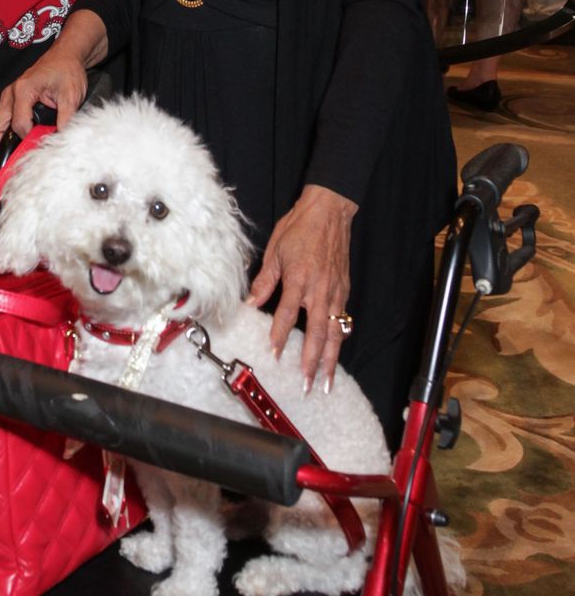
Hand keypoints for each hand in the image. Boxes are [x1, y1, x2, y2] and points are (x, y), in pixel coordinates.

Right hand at [0, 50, 88, 144]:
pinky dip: (10, 131)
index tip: (42, 143)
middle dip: (8, 145)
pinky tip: (28, 132)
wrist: (65, 56)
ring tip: (29, 140)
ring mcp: (7, 97)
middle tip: (28, 149)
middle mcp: (10, 94)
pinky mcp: (10, 100)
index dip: (30, 139)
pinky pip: (2, 121)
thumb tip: (61, 139)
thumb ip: (66, 119)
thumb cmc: (67, 71)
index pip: (18, 126)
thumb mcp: (71, 95)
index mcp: (23, 90)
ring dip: (8, 138)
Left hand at [249, 184, 357, 394]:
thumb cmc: (300, 227)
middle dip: (311, 361)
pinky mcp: (344, 289)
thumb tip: (251, 303)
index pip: (288, 315)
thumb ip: (264, 281)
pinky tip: (336, 352)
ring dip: (330, 359)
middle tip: (307, 384)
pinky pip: (343, 320)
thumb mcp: (275, 251)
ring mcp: (335, 291)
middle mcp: (320, 289)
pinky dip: (340, 339)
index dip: (279, 336)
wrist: (329, 211)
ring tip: (327, 381)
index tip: (274, 354)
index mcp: (299, 279)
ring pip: (335, 332)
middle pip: (317, 333)